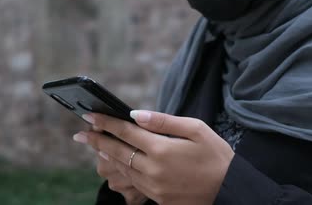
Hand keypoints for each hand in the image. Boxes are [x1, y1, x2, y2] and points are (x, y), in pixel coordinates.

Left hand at [74, 111, 234, 204]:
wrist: (231, 191)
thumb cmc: (217, 156)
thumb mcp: (196, 129)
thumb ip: (164, 122)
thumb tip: (137, 114)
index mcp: (162, 150)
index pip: (125, 132)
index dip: (105, 123)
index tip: (89, 116)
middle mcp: (153, 170)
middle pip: (117, 152)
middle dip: (96, 141)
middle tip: (80, 133)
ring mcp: (154, 187)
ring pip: (122, 169)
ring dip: (106, 156)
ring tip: (95, 146)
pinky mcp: (158, 199)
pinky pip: (133, 182)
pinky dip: (122, 170)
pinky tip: (117, 163)